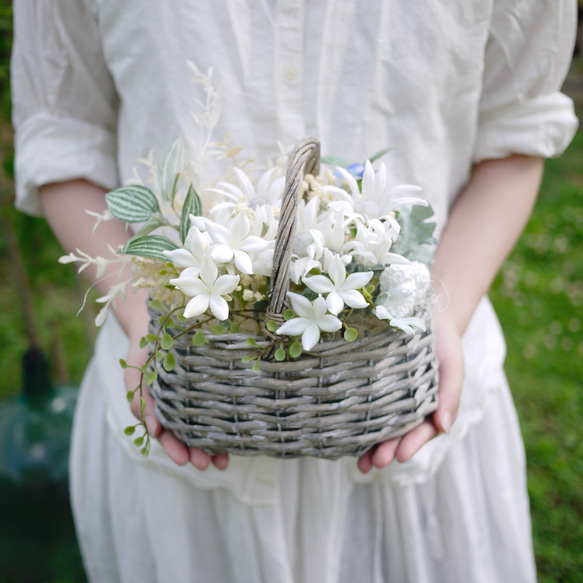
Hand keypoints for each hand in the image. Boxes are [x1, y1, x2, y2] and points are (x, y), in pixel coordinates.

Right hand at [123, 299, 228, 470]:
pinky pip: (217, 401)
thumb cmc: (143, 349)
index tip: (186, 462)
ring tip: (224, 460)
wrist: (156, 319)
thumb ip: (139, 402)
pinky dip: (224, 417)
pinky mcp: (210, 380)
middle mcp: (179, 403)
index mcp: (160, 406)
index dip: (176, 449)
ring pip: (204, 423)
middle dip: (198, 453)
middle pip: (188, 434)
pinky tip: (235, 428)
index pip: (168, 434)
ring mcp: (195, 393)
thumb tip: (153, 430)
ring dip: (213, 443)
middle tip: (210, 466)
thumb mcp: (135, 375)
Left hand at [357, 314, 464, 472]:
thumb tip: (444, 427)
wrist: (425, 317)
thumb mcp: (453, 365)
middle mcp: (410, 408)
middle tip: (374, 463)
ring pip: (381, 427)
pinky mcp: (374, 388)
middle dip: (387, 451)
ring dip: (371, 447)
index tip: (399, 455)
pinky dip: (357, 423)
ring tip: (360, 463)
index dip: (412, 444)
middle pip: (399, 435)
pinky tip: (345, 436)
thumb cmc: (443, 343)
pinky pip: (367, 407)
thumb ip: (451, 395)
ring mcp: (392, 399)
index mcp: (431, 407)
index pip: (422, 431)